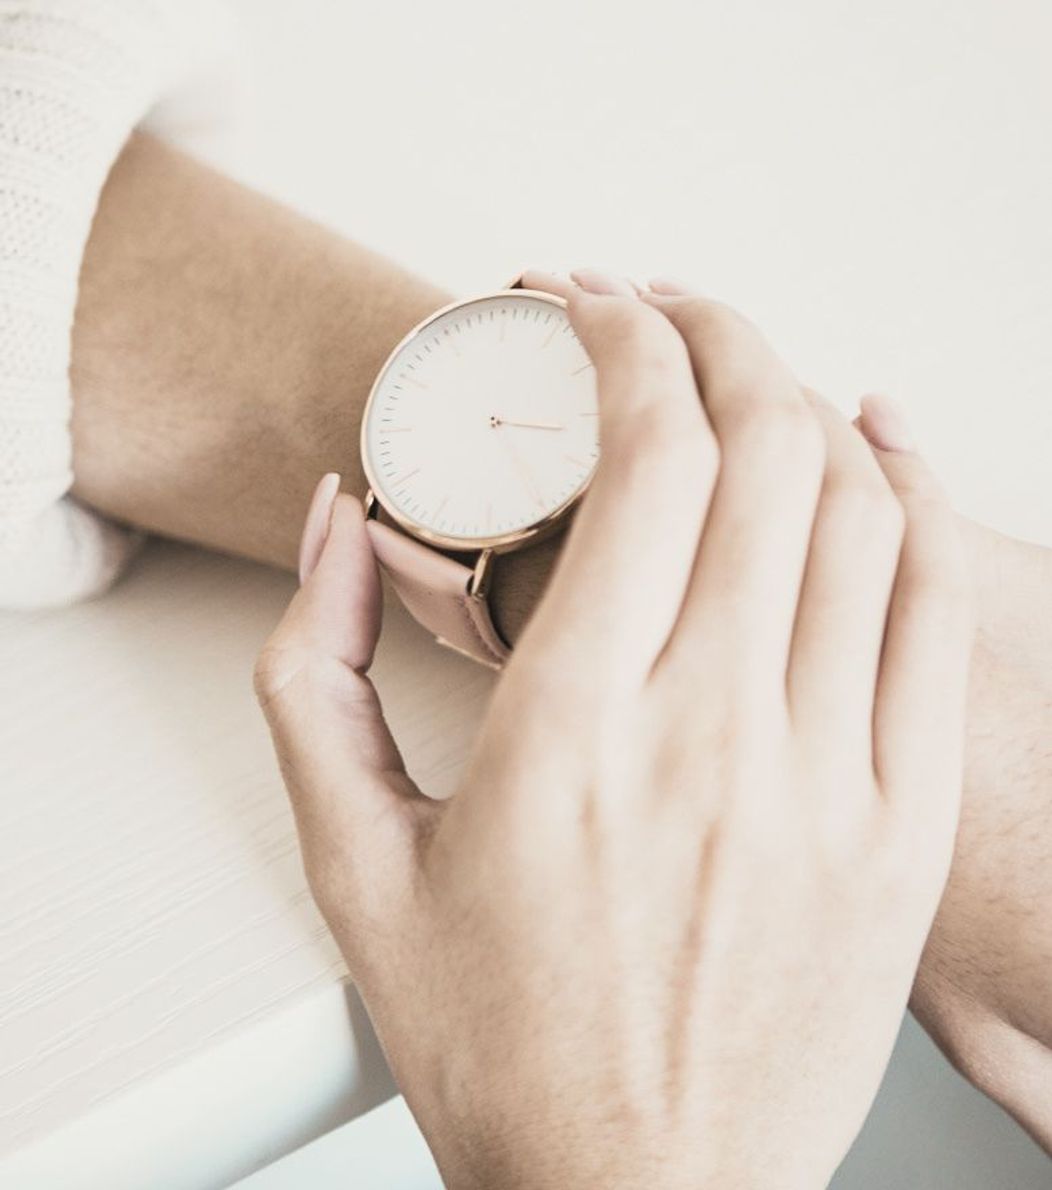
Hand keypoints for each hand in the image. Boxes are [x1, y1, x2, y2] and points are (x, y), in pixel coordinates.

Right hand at [255, 274, 971, 1188]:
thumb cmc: (500, 1043)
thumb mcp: (350, 860)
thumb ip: (314, 669)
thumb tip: (345, 525)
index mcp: (571, 735)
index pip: (644, 461)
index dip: (628, 347)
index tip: (595, 314)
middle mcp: (713, 739)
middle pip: (761, 451)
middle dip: (715, 334)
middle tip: (668, 310)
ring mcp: (827, 783)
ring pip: (858, 512)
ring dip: (803, 399)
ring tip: (750, 363)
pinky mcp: (897, 828)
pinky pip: (935, 616)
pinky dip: (918, 497)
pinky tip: (884, 437)